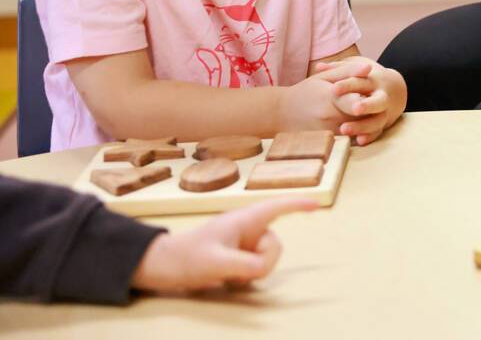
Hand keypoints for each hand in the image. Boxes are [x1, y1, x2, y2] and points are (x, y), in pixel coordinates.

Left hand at [130, 197, 316, 293]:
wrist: (161, 267)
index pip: (277, 207)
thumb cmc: (184, 258)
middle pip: (275, 243)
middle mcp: (246, 229)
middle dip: (264, 262)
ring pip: (266, 258)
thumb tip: (264, 268)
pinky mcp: (236, 256)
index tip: (317, 204)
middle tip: (240, 273)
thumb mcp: (214, 262)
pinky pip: (255, 267)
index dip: (298, 204)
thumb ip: (243, 264)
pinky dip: (245, 276)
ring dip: (252, 271)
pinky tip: (227, 279)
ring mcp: (242, 243)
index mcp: (244, 220)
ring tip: (228, 276)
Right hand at [279, 60, 374, 132]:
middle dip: (371, 110)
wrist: (280, 114)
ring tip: (372, 114)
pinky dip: (358, 133)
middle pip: (360, 116)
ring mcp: (329, 132)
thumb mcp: (324, 77)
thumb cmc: (305, 91)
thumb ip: (348, 71)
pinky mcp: (328, 141)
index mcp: (330, 97)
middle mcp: (330, 117)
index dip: (368, 100)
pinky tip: (361, 126)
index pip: (356, 101)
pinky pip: (350, 139)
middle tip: (377, 103)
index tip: (374, 95)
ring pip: (357, 129)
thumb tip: (369, 68)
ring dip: (367, 123)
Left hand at [312, 59, 404, 145]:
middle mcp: (381, 96)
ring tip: (344, 129)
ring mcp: (384, 112)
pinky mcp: (382, 124)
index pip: (360, 82)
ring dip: (362, 126)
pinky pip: (377, 132)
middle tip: (355, 109)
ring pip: (377, 120)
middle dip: (367, 105)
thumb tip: (318, 66)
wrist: (395, 89)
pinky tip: (358, 141)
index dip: (348, 85)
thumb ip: (338, 67)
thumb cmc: (369, 77)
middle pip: (377, 101)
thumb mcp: (357, 66)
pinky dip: (369, 137)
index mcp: (372, 80)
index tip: (334, 89)